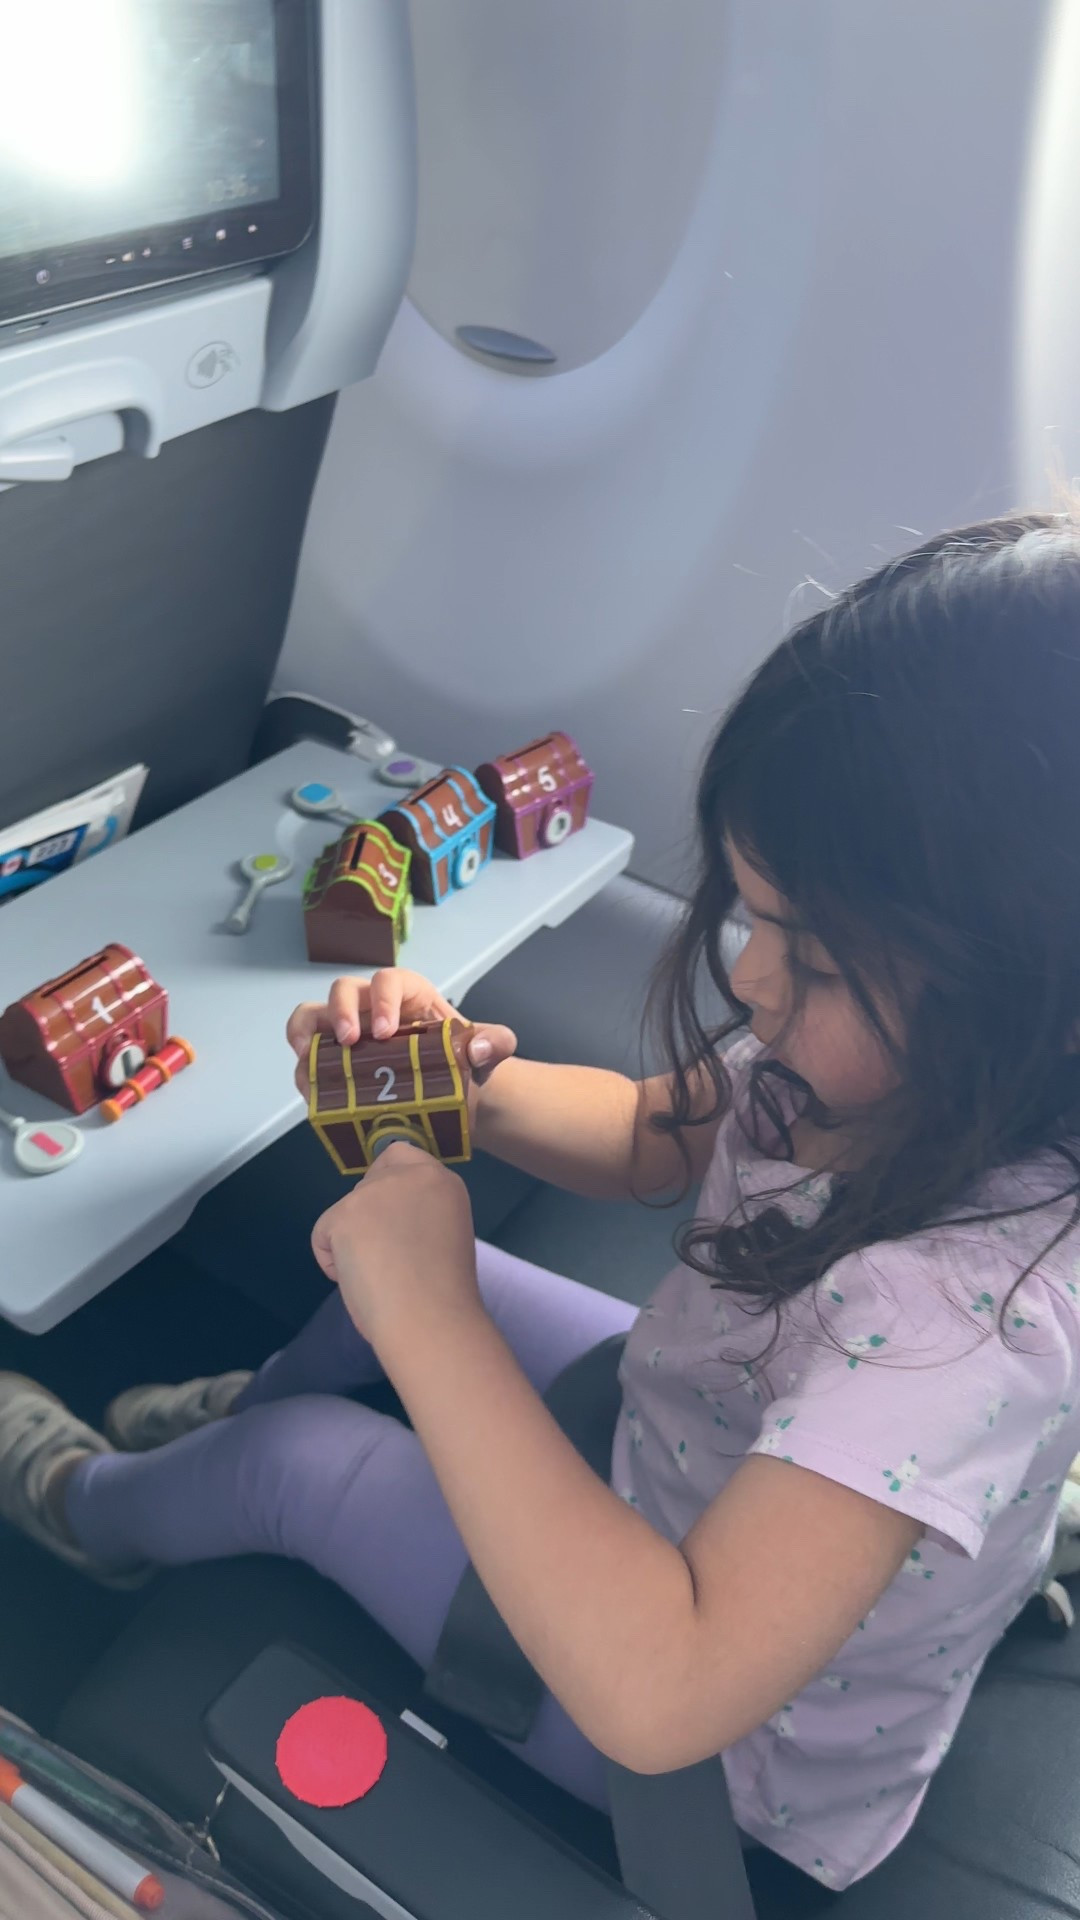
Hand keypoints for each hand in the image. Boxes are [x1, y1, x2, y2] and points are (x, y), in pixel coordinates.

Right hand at [287, 969, 516, 1102]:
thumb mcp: (488, 1051)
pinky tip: (312, 1090)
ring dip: (304, 1032)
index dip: (383, 999)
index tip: (387, 1032)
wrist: (454, 1096)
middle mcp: (371, 1007)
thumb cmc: (465, 1063)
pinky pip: (308, 1058)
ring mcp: (348, 1032)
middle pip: (343, 990)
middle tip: (350, 1042)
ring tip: (307, 1059)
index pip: (389, 979)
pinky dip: (304, 1070)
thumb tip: (477, 1048)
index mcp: (408, 994)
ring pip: (313, 1016)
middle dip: (340, 1011)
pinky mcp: (334, 1062)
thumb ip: (495, 1043)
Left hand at [311, 1142, 481, 1351]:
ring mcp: (374, 1192)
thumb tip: (388, 1225)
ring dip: (352, 1242)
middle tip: (386, 1258)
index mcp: (443, 1182)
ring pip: (345, 1212)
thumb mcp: (444, 1235)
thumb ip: (420, 1215)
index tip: (393, 1219)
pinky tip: (360, 1280)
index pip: (401, 1156)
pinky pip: (323, 1236)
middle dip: (368, 1217)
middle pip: (368, 1182)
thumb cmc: (444, 1293)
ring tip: (380, 1276)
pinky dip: (333, 1262)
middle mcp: (409, 1175)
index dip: (389, 1185)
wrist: (430, 1317)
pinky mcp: (343, 1214)